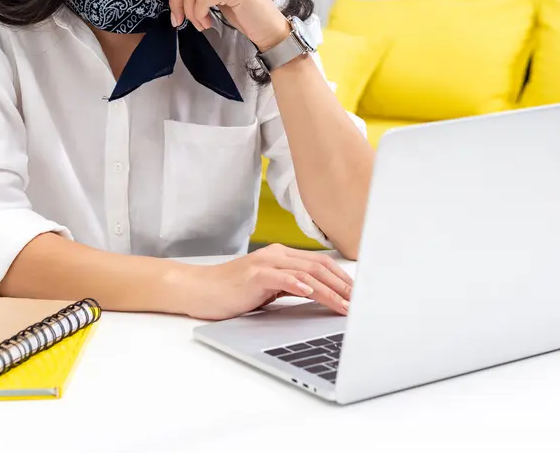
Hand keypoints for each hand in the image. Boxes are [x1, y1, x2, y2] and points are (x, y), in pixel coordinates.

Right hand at [173, 244, 352, 320]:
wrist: (200, 290)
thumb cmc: (231, 292)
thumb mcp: (266, 288)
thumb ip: (289, 287)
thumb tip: (317, 295)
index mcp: (280, 256)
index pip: (320, 264)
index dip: (342, 278)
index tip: (358, 295)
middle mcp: (276, 255)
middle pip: (319, 267)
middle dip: (342, 286)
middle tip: (359, 303)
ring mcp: (265, 263)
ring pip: (306, 274)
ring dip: (329, 291)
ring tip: (344, 305)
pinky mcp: (254, 275)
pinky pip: (281, 278)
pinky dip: (298, 285)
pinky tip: (310, 293)